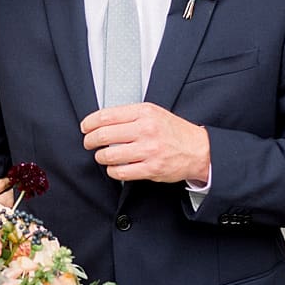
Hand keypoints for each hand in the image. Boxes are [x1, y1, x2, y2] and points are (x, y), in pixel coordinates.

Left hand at [80, 103, 209, 183]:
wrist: (199, 150)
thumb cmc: (174, 132)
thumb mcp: (154, 113)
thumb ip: (130, 115)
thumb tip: (102, 120)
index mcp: (145, 112)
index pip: (107, 115)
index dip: (90, 123)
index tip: (85, 127)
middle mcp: (146, 129)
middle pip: (104, 135)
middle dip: (90, 141)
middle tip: (89, 143)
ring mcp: (148, 150)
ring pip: (109, 155)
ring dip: (100, 157)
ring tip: (102, 156)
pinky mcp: (151, 168)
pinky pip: (120, 172)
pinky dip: (112, 171)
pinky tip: (114, 168)